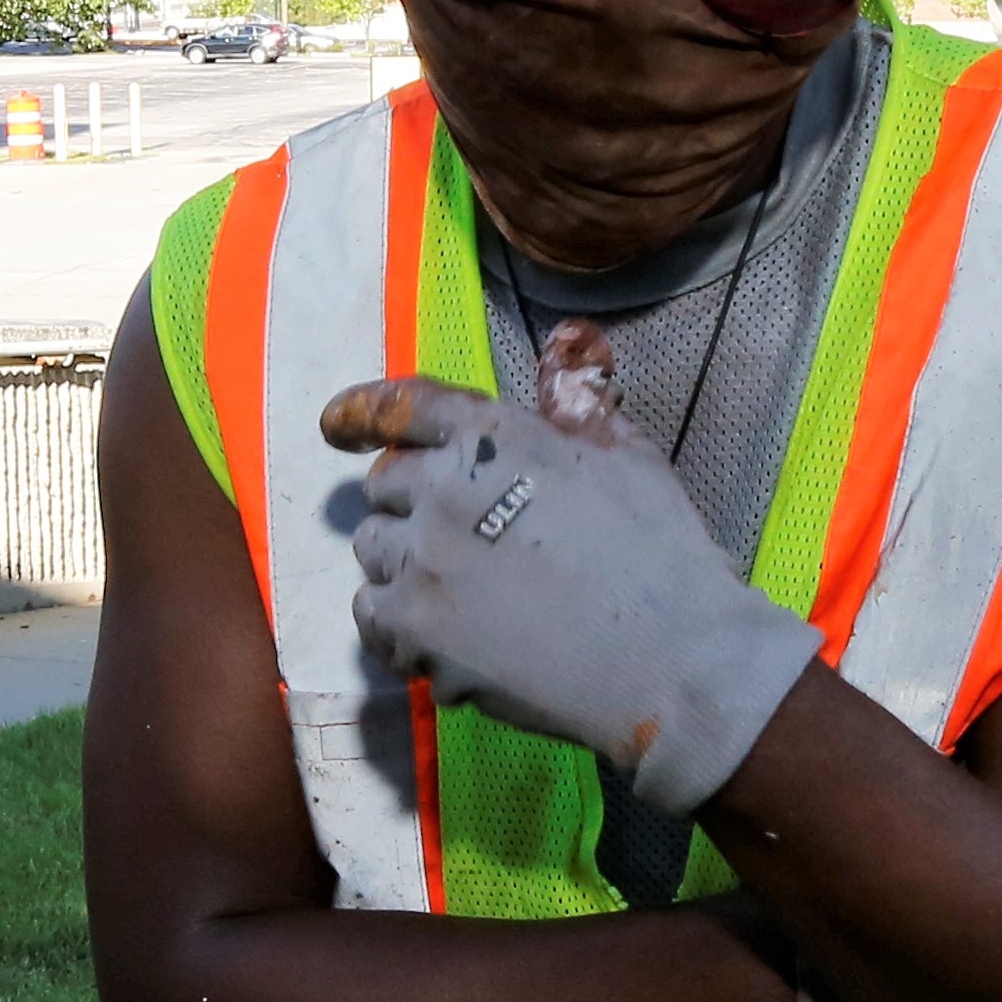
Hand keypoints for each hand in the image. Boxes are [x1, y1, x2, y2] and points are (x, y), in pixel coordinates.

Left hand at [325, 342, 819, 814]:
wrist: (669, 659)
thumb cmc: (659, 555)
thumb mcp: (627, 457)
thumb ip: (577, 401)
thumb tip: (565, 341)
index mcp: (494, 437)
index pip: (402, 405)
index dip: (361, 410)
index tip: (333, 424)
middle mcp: (444, 488)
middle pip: (384, 483)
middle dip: (412, 501)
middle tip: (458, 535)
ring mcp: (423, 560)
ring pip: (373, 548)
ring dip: (402, 561)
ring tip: (455, 588)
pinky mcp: (414, 629)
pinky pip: (370, 613)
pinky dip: (394, 621)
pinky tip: (436, 634)